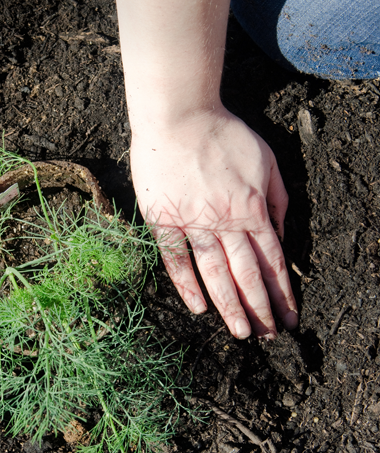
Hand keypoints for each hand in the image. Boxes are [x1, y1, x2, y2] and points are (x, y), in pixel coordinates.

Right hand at [131, 106, 297, 338]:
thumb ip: (278, 198)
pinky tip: (198, 308)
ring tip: (240, 333)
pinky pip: (176, 259)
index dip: (282, 292)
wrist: (178, 116)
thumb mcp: (266, 159)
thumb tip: (282, 234)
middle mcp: (226, 221)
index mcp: (254, 207)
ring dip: (229, 306)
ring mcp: (193, 222)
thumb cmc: (222, 133)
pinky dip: (186, 285)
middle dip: (260, 308)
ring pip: (215, 273)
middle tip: (267, 336)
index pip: (273, 260)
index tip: (288, 316)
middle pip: (247, 273)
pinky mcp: (163, 220)